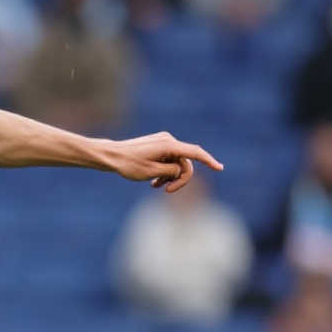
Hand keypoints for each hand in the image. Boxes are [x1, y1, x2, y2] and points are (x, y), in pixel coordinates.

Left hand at [105, 132, 222, 192]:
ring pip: (177, 163)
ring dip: (170, 177)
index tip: (219, 168)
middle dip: (180, 178)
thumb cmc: (128, 165)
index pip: (194, 153)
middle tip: (167, 191)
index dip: (208, 161)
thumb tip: (181, 169)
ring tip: (155, 186)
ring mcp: (164, 142)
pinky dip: (165, 171)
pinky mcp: (159, 146)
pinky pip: (169, 160)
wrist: (111, 156)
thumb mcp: (152, 173)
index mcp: (168, 145)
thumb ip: (172, 171)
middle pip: (185, 162)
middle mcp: (168, 140)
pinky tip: (154, 182)